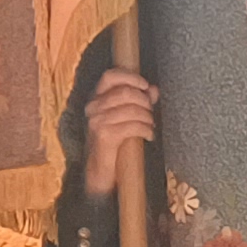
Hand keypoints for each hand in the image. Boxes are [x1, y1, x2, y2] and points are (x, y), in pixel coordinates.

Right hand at [77, 70, 159, 200]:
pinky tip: (149, 135)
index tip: (146, 86)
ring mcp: (97, 120)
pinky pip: (132, 125)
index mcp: (96, 98)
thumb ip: (140, 101)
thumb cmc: (114, 142)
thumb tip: (154, 89)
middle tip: (151, 113)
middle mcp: (93, 107)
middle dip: (144, 102)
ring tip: (151, 125)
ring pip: (131, 108)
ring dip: (147, 117)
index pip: (110, 76)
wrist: (100, 171)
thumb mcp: (126, 118)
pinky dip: (145, 129)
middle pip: (125, 92)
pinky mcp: (104, 135)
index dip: (130, 77)